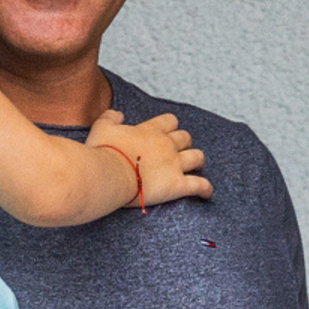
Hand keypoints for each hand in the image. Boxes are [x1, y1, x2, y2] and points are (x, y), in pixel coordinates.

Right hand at [89, 109, 210, 207]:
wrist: (109, 173)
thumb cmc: (103, 151)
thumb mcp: (102, 127)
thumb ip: (110, 118)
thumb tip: (118, 114)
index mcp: (150, 130)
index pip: (169, 121)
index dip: (170, 126)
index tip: (167, 131)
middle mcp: (166, 145)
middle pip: (186, 138)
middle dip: (185, 143)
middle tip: (179, 151)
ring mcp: (174, 164)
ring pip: (197, 157)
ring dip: (198, 161)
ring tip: (196, 167)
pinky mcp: (178, 185)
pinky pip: (200, 186)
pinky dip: (206, 189)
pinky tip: (207, 194)